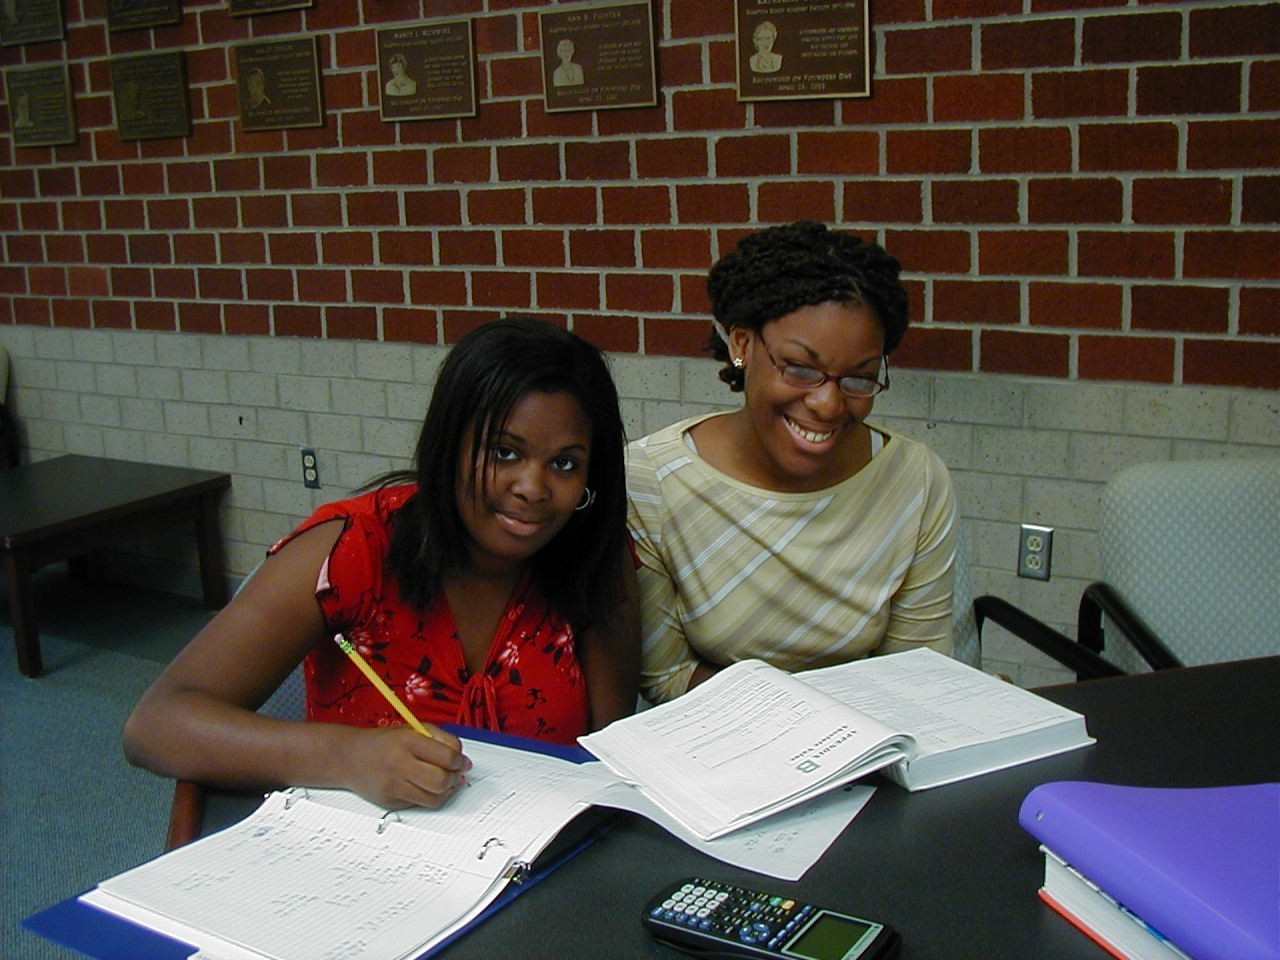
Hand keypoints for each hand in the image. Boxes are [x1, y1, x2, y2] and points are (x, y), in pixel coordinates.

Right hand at [338, 724, 471, 809]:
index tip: (461, 761)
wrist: (349, 758)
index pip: (447, 756)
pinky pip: (421, 805)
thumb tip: (463, 760)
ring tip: (446, 782)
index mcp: (407, 741)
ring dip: (447, 791)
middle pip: (441, 780)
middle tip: (457, 773)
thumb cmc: (384, 743)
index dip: (460, 760)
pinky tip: (428, 787)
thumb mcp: (413, 729)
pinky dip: (430, 797)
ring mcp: (393, 786)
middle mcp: (399, 764)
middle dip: (455, 778)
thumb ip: (440, 739)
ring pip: (434, 798)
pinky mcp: (390, 802)